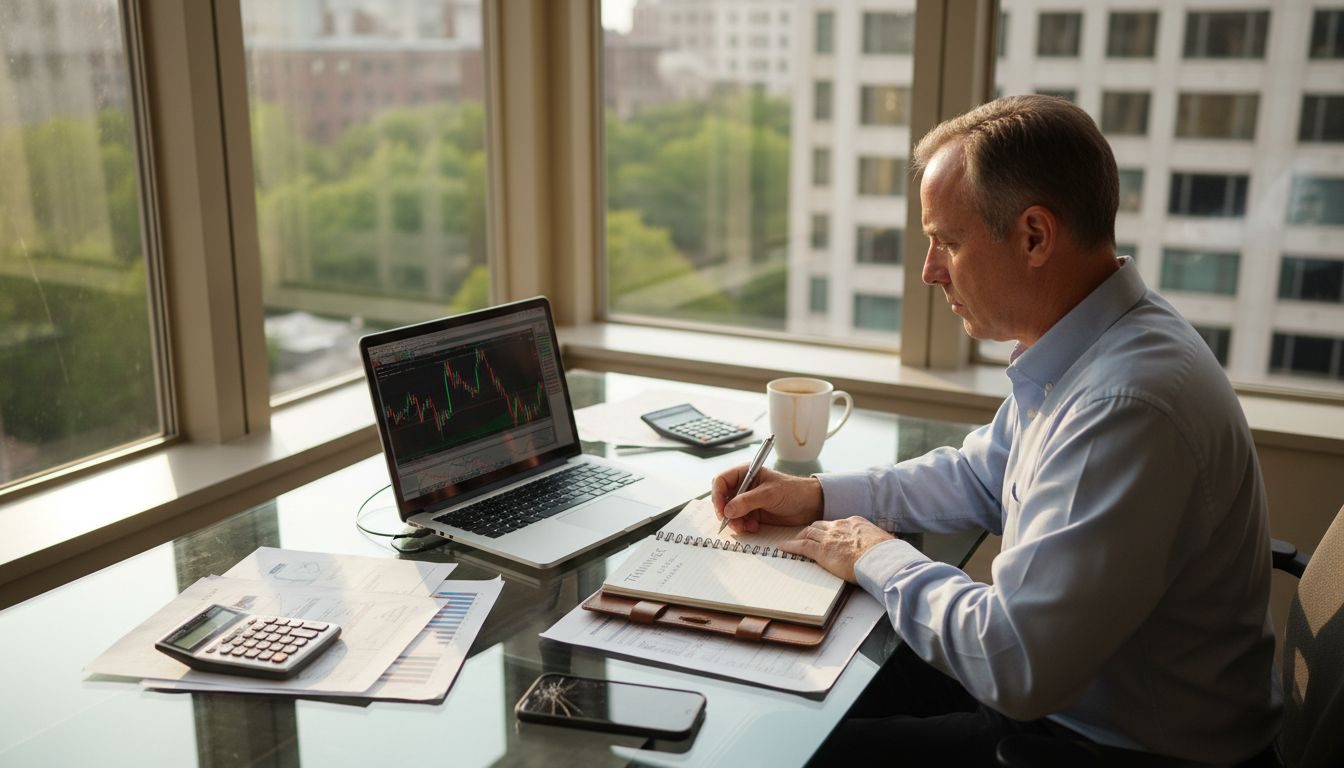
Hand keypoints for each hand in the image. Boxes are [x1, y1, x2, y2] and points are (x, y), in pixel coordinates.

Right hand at [711, 466, 822, 532]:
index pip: (721, 481)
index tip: (721, 510)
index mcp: (745, 473)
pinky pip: (740, 521)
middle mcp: (744, 486)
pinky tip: (753, 527)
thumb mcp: (769, 494)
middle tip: (732, 523)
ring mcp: (748, 500)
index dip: (717, 495)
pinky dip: (743, 526)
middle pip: (722, 498)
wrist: (810, 505)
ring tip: (745, 527)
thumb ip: (747, 501)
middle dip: (725, 512)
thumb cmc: (793, 491)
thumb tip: (727, 511)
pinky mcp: (753, 513)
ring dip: (734, 521)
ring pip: (730, 512)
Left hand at [779, 517, 894, 582]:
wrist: (881, 559)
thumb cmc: (887, 554)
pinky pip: (801, 546)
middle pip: (820, 525)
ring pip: (808, 533)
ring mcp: (829, 537)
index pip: (838, 524)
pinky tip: (783, 547)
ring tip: (793, 540)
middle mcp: (840, 526)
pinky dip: (790, 546)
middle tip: (805, 535)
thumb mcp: (885, 541)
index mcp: (855, 523)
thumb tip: (890, 542)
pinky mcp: (822, 550)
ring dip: (799, 537)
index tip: (827, 533)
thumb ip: (881, 540)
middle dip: (811, 530)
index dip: (830, 529)